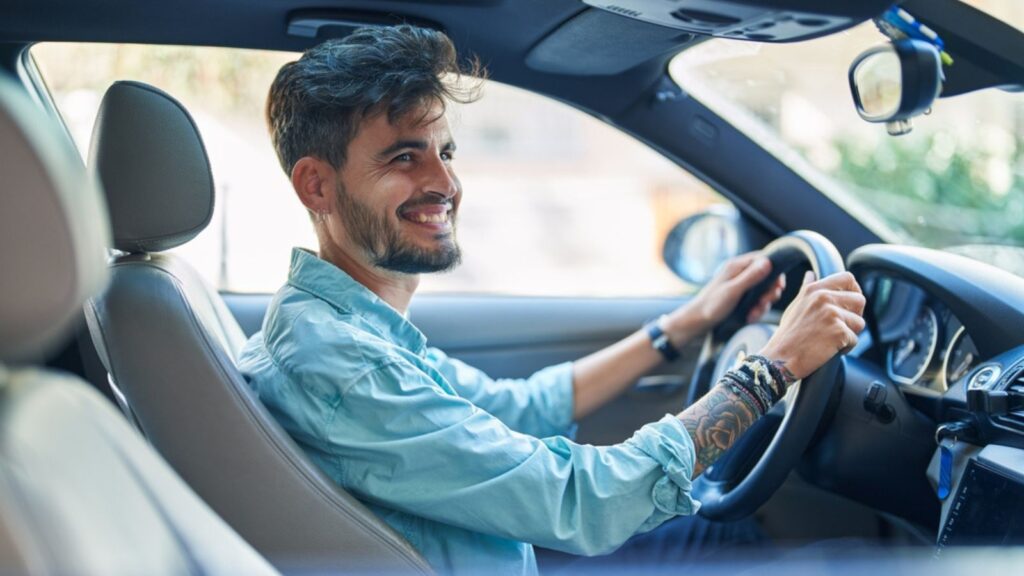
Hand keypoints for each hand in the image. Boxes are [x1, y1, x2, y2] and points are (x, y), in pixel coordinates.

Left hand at [664, 252, 785, 343]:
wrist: (698, 321)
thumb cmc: (712, 304)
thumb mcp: (733, 291)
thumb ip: (750, 277)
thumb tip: (768, 262)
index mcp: (737, 266)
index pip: (764, 259)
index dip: (775, 270)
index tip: (778, 286)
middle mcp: (741, 273)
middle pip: (768, 276)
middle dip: (770, 291)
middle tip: (765, 302)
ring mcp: (743, 286)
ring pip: (764, 292)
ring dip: (763, 304)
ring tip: (753, 313)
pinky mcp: (743, 299)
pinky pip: (757, 303)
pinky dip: (756, 311)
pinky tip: (749, 318)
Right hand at [759, 271, 865, 380]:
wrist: (780, 359)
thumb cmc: (787, 336)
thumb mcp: (795, 306)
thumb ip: (806, 289)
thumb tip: (811, 274)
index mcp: (814, 289)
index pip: (847, 278)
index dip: (854, 291)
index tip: (849, 304)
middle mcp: (824, 298)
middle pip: (860, 300)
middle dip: (854, 315)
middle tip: (840, 326)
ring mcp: (832, 314)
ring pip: (859, 322)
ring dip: (850, 334)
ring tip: (830, 339)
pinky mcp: (838, 331)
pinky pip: (855, 340)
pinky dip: (845, 348)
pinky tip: (829, 349)